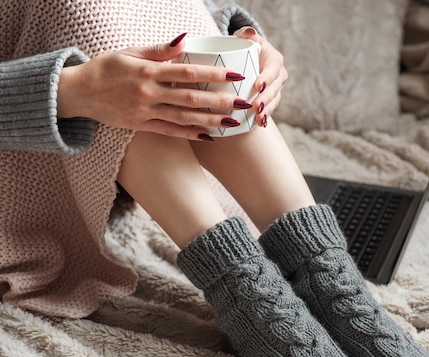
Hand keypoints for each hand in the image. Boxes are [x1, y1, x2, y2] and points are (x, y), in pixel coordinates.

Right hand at [57, 35, 249, 140]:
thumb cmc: (106, 68)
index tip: (235, 74)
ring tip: (233, 122)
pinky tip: (210, 136)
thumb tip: (185, 40)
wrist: (79, 93)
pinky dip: (191, 134)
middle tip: (242, 103)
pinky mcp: (141, 126)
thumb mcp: (129, 52)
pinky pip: (171, 132)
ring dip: (211, 121)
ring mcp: (145, 113)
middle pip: (191, 98)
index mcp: (147, 72)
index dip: (213, 73)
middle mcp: (148, 94)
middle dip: (219, 101)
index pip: (187, 72)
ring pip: (184, 118)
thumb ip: (159, 50)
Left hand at [233, 27, 287, 127]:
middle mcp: (279, 76)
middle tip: (256, 107)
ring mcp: (275, 89)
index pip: (272, 70)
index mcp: (275, 60)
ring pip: (274, 101)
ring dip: (267, 111)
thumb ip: (246, 34)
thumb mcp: (245, 38)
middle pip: (274, 89)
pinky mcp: (270, 100)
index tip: (257, 86)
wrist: (247, 61)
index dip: (266, 78)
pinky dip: (264, 117)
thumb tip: (248, 33)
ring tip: (259, 119)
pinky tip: (259, 124)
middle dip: (266, 99)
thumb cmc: (244, 47)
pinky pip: (269, 110)